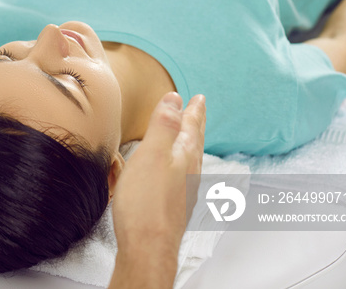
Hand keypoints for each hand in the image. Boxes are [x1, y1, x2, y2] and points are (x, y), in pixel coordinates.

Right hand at [109, 92, 205, 288]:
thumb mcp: (152, 153)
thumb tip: (176, 98)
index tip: (199, 98)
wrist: (148, 248)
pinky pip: (181, 175)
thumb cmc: (147, 202)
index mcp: (184, 155)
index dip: (192, 110)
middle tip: (198, 110)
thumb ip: (163, 125)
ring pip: (189, 159)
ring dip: (188, 143)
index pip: (191, 126)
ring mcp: (183, 191)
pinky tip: (173, 170)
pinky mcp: (173, 206)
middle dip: (194, 124)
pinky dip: (179, 163)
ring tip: (188, 135)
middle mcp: (189, 172)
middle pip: (193, 142)